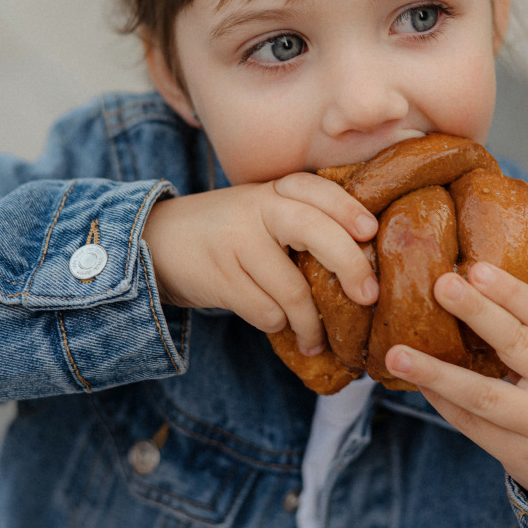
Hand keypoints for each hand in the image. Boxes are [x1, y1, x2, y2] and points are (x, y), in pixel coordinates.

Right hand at [142, 174, 378, 355]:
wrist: (157, 242)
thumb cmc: (227, 231)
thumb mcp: (260, 211)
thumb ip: (301, 222)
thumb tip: (362, 265)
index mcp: (273, 190)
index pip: (316, 189)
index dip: (348, 209)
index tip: (371, 232)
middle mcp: (256, 208)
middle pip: (315, 232)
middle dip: (351, 266)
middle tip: (369, 296)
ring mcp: (236, 242)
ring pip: (293, 289)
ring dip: (310, 322)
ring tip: (316, 338)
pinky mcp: (220, 277)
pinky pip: (266, 312)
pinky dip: (278, 324)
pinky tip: (279, 326)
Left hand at [385, 261, 527, 510]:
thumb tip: (468, 287)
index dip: (510, 292)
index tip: (475, 268)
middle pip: (517, 345)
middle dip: (476, 312)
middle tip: (440, 285)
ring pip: (483, 395)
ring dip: (436, 372)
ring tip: (397, 354)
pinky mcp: (520, 457)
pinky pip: (471, 424)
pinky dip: (440, 400)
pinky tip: (416, 381)